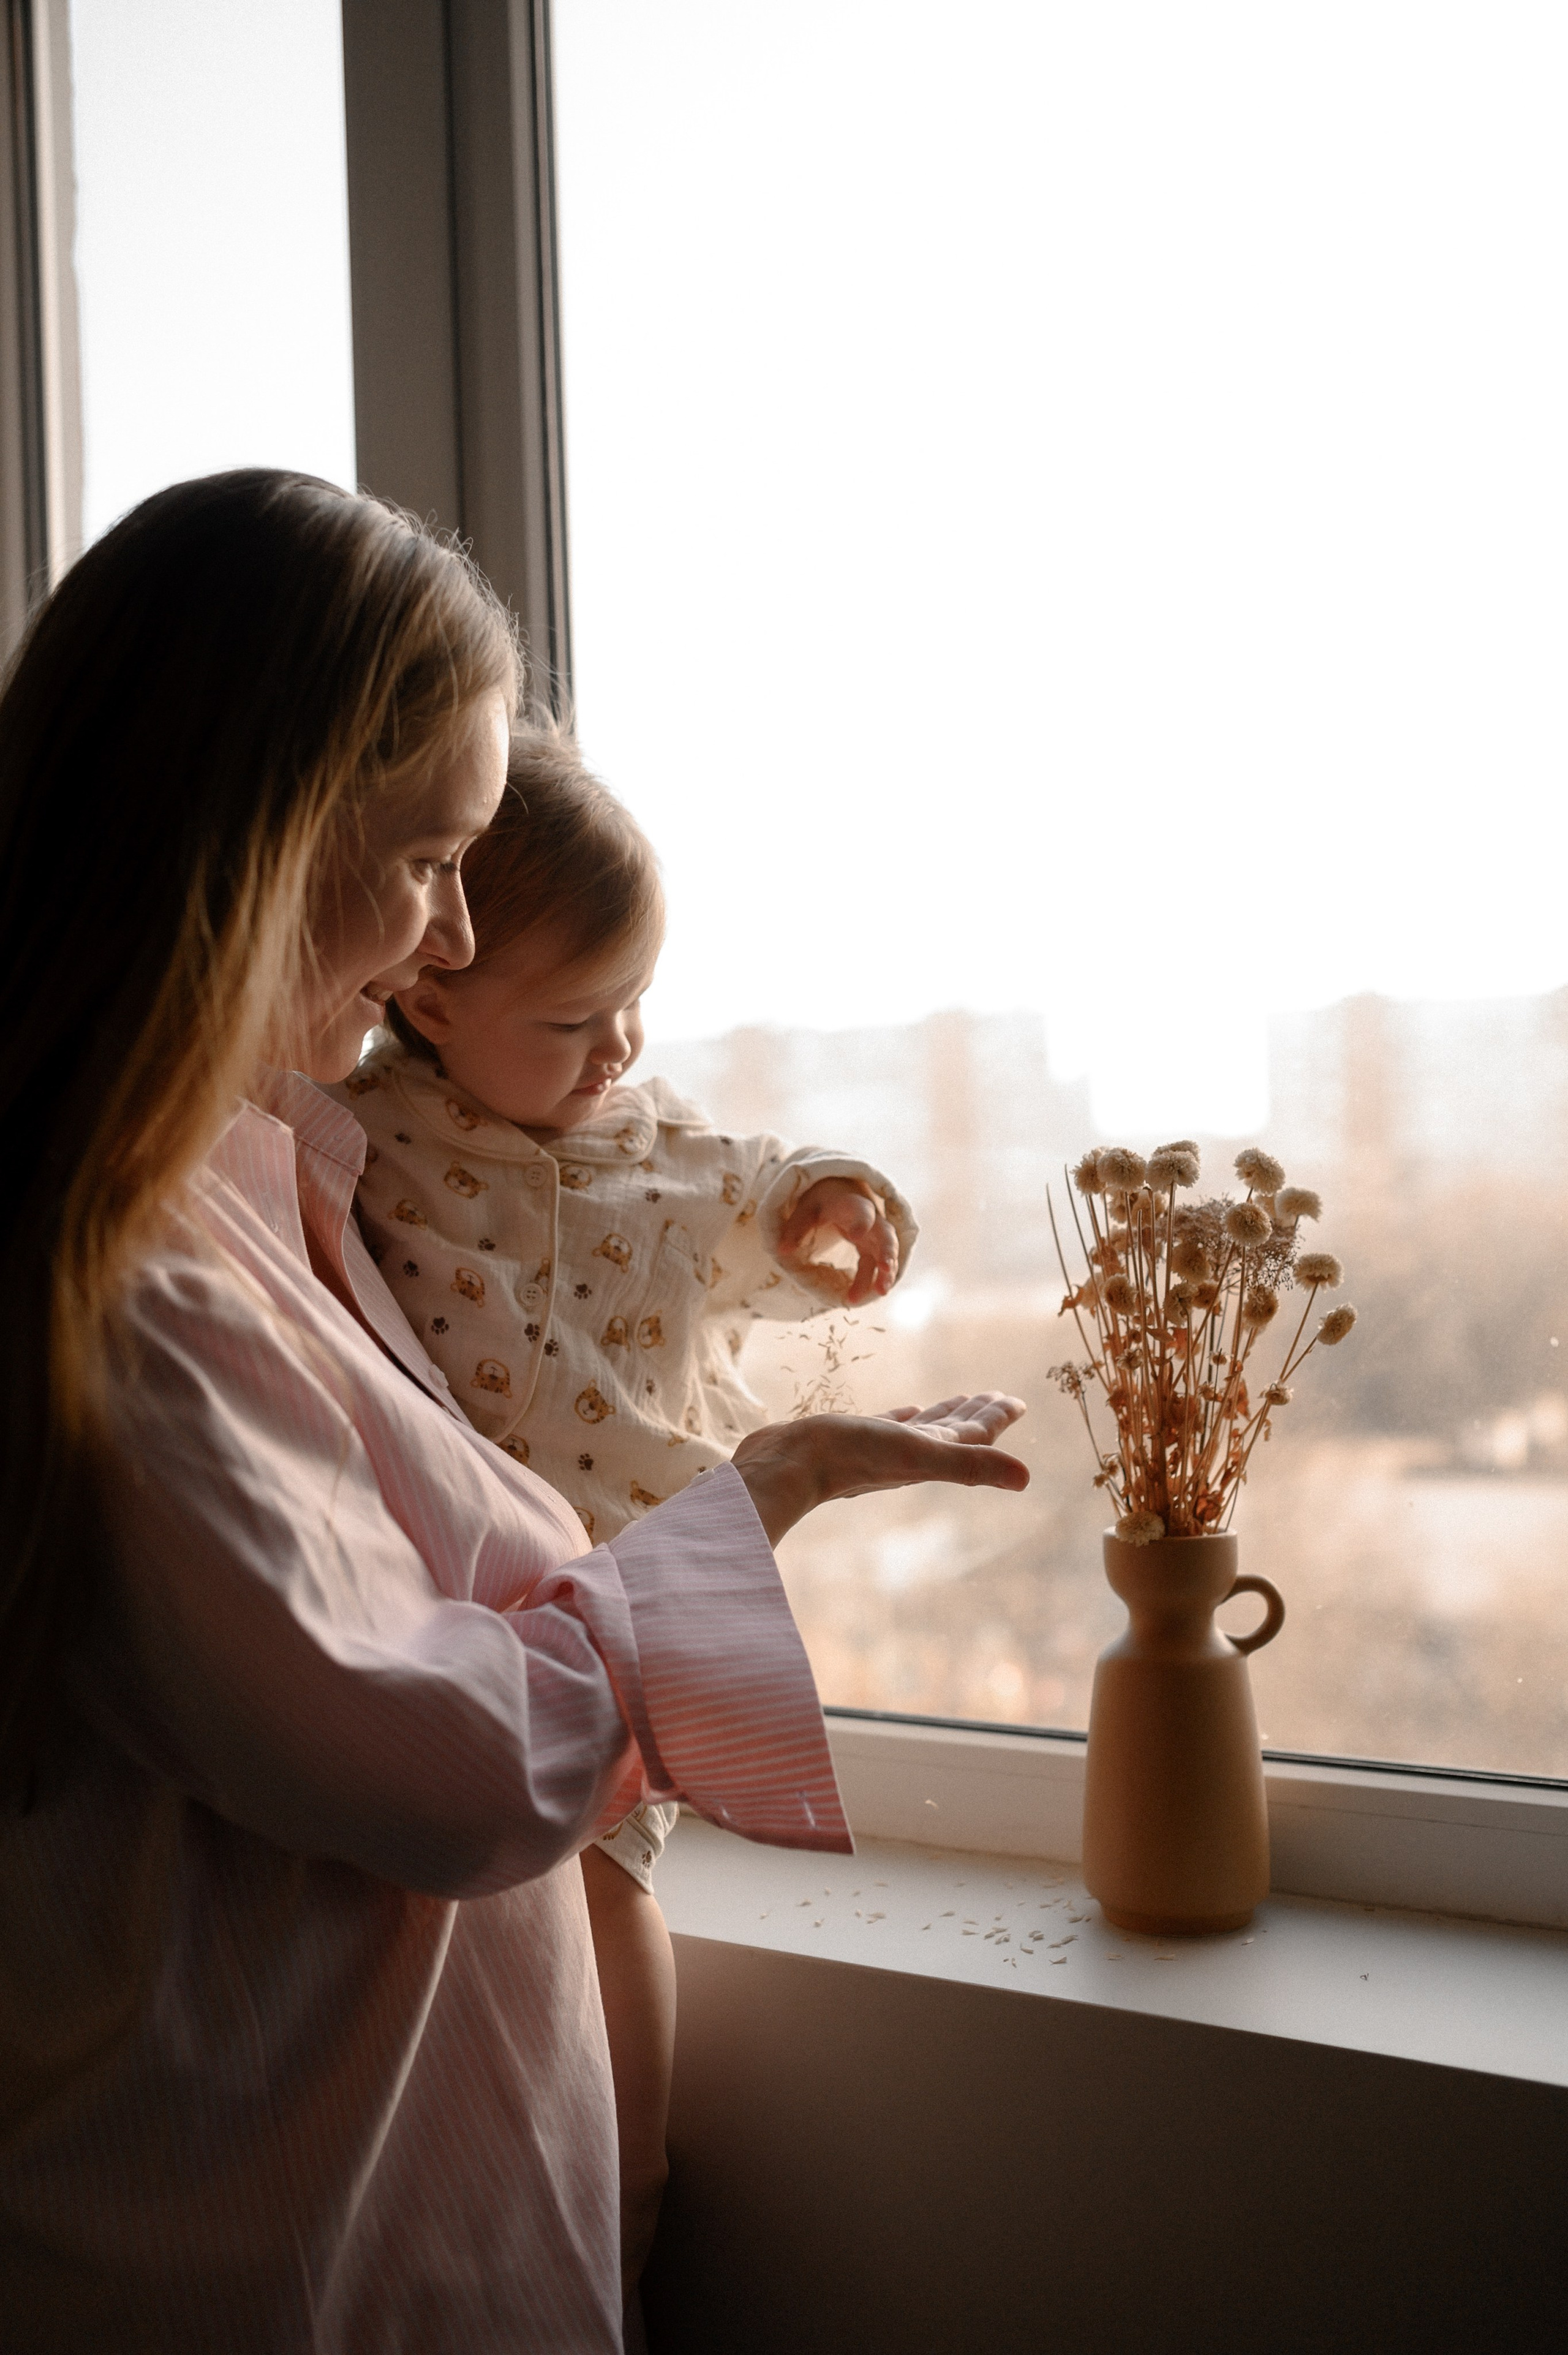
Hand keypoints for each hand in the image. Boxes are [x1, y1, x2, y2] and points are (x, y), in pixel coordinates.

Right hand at [731, 1393, 1027, 1545]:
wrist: (787, 1466)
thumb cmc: (851, 1458)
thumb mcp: (919, 1454)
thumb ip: (973, 1466)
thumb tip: (1027, 1480)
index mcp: (930, 1456)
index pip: (974, 1436)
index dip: (997, 1418)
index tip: (1017, 1402)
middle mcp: (910, 1455)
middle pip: (955, 1431)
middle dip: (978, 1414)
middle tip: (998, 1397)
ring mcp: (881, 1449)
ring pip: (924, 1428)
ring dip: (945, 1414)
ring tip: (960, 1400)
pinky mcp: (853, 1439)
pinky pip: (890, 1426)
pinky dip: (906, 1416)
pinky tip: (909, 1410)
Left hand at [777, 1177, 898, 1305]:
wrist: (837, 1194)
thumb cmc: (822, 1202)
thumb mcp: (806, 1209)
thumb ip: (796, 1228)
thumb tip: (782, 1251)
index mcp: (851, 1205)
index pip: (861, 1211)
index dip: (861, 1223)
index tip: (856, 1236)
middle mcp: (869, 1220)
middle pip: (885, 1233)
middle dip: (887, 1250)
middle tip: (885, 1267)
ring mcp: (873, 1235)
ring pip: (885, 1253)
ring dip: (885, 1272)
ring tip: (881, 1292)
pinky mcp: (872, 1248)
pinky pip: (877, 1264)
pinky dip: (876, 1279)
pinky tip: (869, 1296)